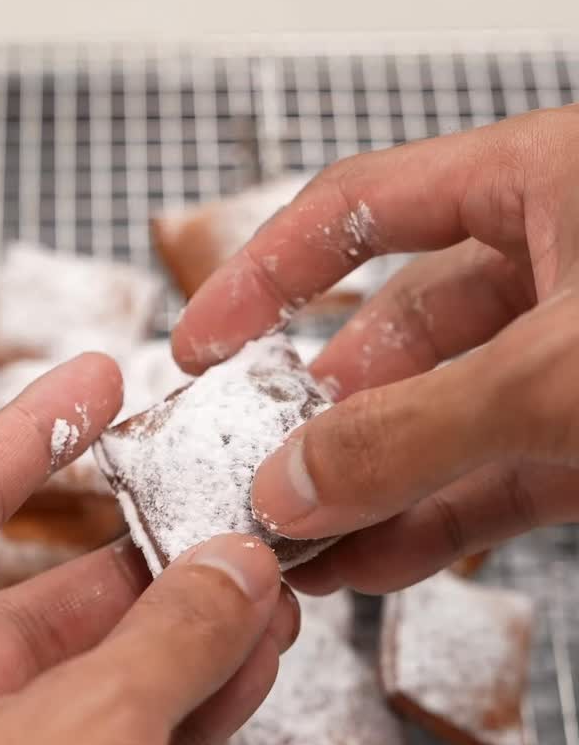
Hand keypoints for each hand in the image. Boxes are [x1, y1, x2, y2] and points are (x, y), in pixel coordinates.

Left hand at [0, 354, 296, 744]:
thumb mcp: (85, 742)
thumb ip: (168, 641)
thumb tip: (235, 566)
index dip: (27, 432)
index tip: (98, 378)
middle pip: (43, 600)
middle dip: (148, 558)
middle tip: (225, 514)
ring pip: (97, 682)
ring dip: (187, 636)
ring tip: (264, 590)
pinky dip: (186, 713)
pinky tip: (249, 668)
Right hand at [173, 104, 578, 591]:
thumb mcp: (556, 369)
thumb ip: (416, 430)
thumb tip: (293, 486)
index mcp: (541, 183)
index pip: (362, 206)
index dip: (267, 269)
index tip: (203, 339)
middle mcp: (554, 264)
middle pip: (397, 331)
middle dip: (319, 409)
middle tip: (253, 467)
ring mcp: (575, 358)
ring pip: (444, 418)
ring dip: (367, 483)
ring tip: (297, 537)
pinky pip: (498, 479)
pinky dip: (435, 522)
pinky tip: (372, 561)